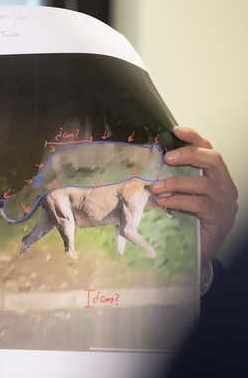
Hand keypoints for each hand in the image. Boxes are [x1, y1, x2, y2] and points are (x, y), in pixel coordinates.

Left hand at [151, 126, 237, 263]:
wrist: (201, 248)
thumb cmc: (191, 216)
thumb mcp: (184, 192)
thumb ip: (176, 176)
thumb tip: (151, 160)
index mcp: (216, 175)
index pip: (209, 149)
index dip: (194, 137)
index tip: (176, 129)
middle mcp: (225, 185)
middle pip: (213, 160)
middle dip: (190, 154)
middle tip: (167, 157)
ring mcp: (225, 202)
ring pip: (202, 184)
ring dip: (175, 182)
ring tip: (155, 187)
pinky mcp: (220, 218)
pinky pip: (198, 204)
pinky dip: (178, 200)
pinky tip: (163, 202)